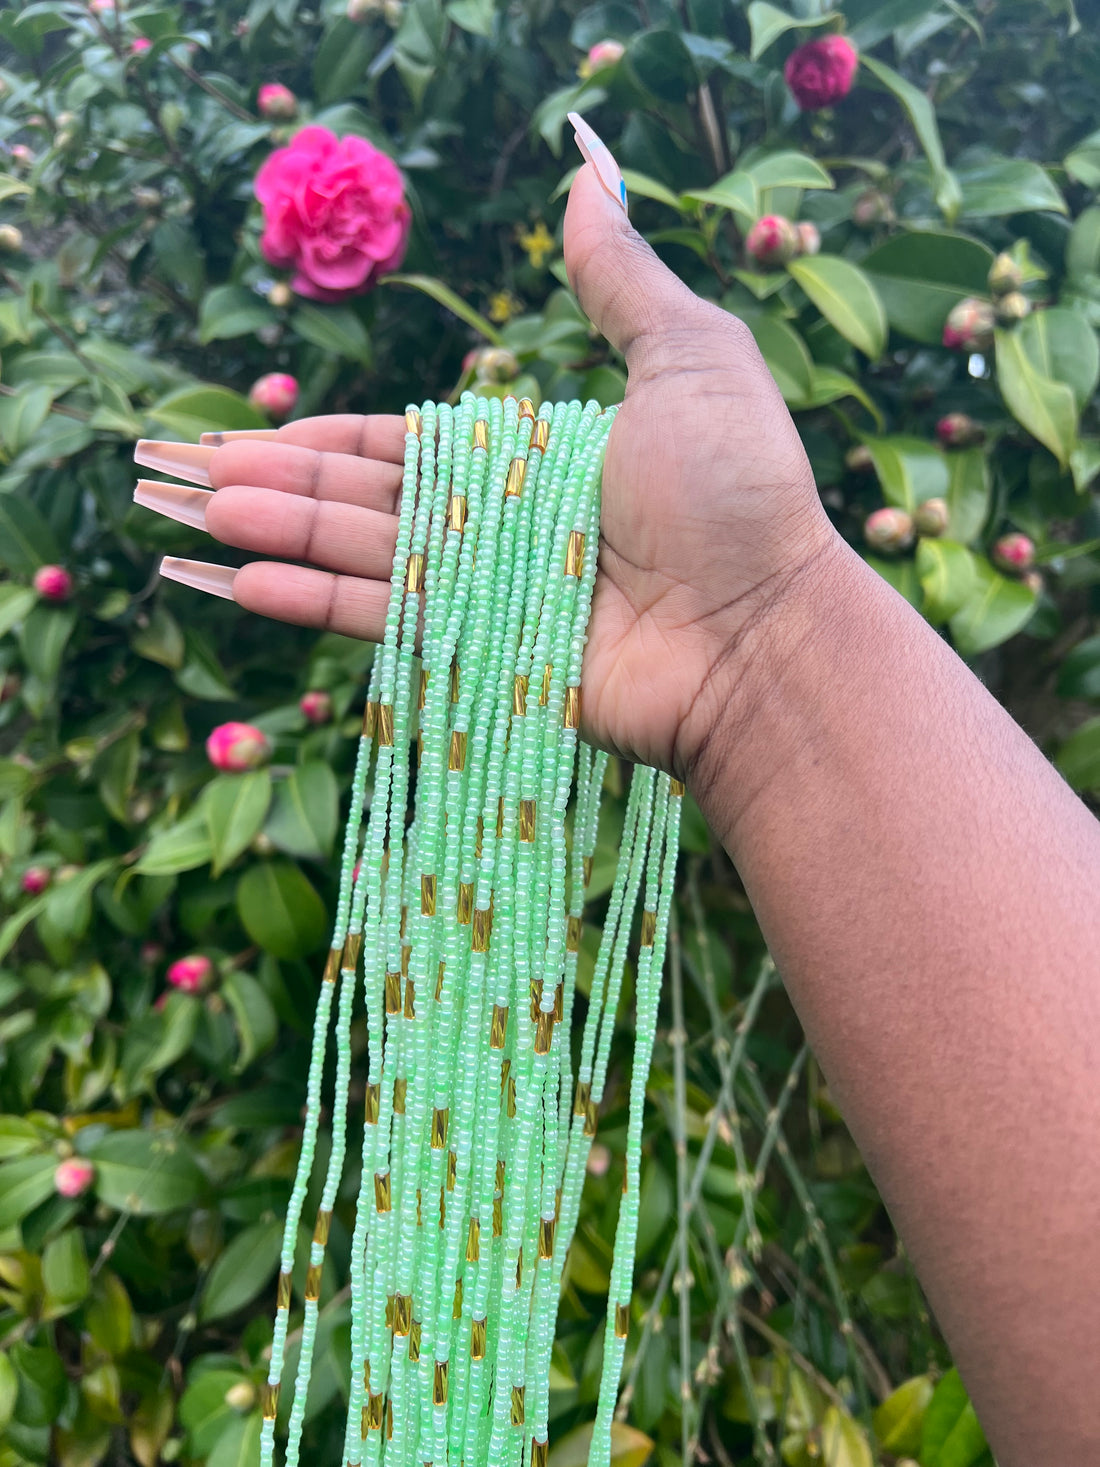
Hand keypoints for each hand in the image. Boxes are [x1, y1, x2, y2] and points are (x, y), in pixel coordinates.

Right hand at [142, 124, 837, 778]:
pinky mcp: (488, 655)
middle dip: (280, 484)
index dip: (334, 438)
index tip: (264, 433)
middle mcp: (506, 528)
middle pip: (370, 499)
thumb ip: (622, 282)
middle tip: (182, 473)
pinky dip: (316, 603)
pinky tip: (242, 582)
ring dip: (279, 535)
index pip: (414, 448)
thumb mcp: (690, 358)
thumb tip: (585, 177)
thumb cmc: (736, 492)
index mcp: (538, 461)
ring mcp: (494, 596)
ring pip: (365, 555)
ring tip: (192, 515)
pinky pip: (388, 624)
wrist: (762, 629)